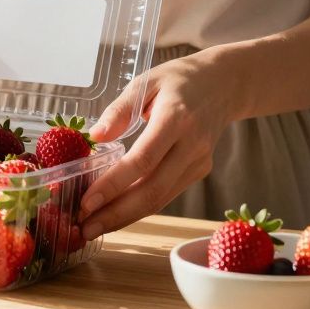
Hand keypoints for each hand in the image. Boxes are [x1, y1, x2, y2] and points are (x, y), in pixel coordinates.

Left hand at [77, 52, 239, 239]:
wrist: (225, 84)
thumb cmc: (178, 79)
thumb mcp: (145, 82)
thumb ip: (119, 110)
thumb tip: (93, 138)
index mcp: (176, 118)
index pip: (143, 160)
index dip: (114, 185)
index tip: (86, 203)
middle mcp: (191, 145)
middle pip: (152, 190)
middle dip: (116, 214)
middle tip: (84, 228)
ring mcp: (199, 162)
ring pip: (160, 199)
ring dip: (125, 217)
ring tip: (93, 227)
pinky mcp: (199, 171)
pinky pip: (166, 194)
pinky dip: (139, 207)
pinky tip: (115, 213)